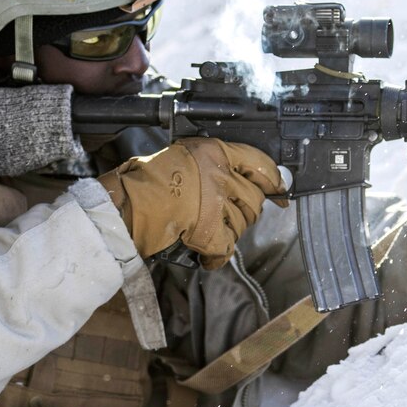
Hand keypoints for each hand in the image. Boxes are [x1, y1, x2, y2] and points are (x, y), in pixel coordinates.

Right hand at [98, 138, 287, 268]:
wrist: (126, 204)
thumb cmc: (144, 179)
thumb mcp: (182, 156)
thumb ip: (209, 164)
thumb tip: (234, 176)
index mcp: (214, 152)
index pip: (258, 161)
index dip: (274, 178)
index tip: (280, 188)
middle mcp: (220, 176)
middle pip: (254, 199)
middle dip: (246, 211)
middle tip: (227, 215)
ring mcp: (217, 205)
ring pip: (242, 224)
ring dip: (229, 232)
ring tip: (207, 230)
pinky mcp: (210, 231)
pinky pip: (226, 247)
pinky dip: (217, 254)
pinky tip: (206, 253)